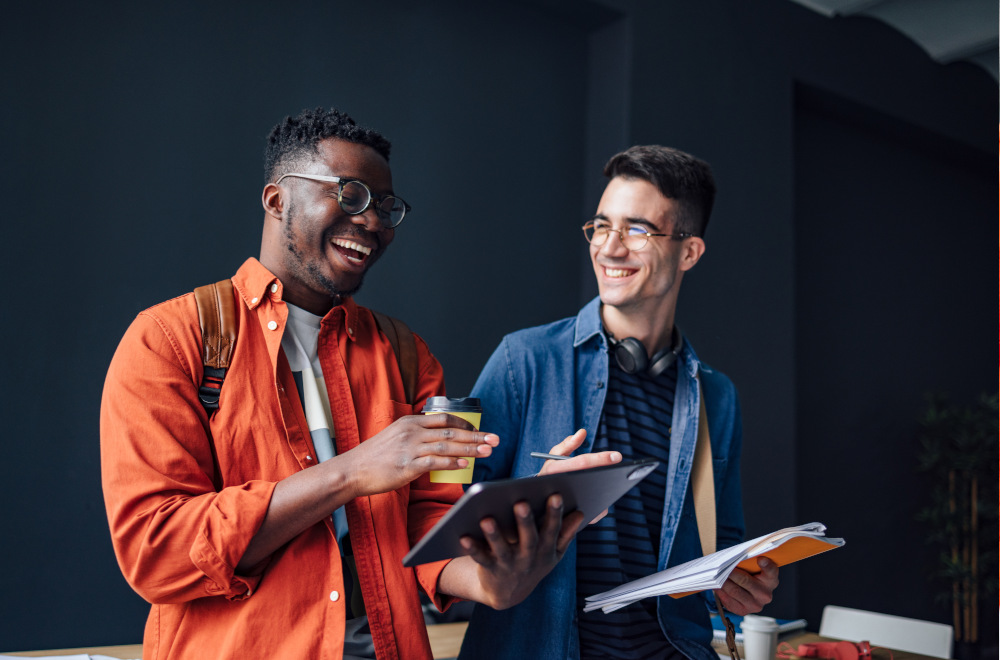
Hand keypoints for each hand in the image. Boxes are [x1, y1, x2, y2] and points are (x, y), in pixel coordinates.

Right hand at [341, 413, 497, 497]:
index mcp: (410, 423)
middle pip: (450, 431)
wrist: (352, 470)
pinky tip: (464, 465)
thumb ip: (416, 435)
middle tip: (494, 439)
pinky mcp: (407, 466)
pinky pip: (434, 462)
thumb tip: (439, 439)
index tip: (479, 430)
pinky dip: (451, 463)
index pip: (444, 419)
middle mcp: (411, 432)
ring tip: (486, 452)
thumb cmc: (374, 457)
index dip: (465, 424)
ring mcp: (409, 448)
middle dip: (475, 435)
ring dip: (469, 449)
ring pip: (446, 446)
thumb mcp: (395, 436)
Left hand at [458, 494, 583, 609]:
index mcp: (546, 550)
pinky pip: (480, 558)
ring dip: (494, 535)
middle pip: (528, 538)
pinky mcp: (490, 569)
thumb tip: (581, 513)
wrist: (509, 594)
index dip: (555, 514)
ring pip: (502, 549)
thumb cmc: (533, 564)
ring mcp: (509, 564)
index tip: (556, 495)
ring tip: (487, 518)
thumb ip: (566, 533)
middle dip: (525, 521)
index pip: (553, 530)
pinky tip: (463, 536)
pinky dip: (472, 548)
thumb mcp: (553, 553)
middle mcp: (529, 557)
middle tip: (521, 503)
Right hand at [538, 429, 620, 522]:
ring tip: (616, 483)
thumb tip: (582, 432)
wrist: (535, 500)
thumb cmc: (549, 475)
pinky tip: (605, 503)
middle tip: (622, 469)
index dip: (601, 458)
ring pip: (589, 501)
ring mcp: (563, 505)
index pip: (582, 462)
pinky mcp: (568, 520)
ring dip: (603, 494)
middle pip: (588, 480)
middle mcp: (557, 488)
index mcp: (554, 470)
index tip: (617, 456)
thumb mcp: (553, 457)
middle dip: (606, 474)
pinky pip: (589, 517)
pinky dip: (598, 511)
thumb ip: (567, 445)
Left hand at [714, 557, 778, 614]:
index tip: (760, 559)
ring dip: (723, 582)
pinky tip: (716, 585)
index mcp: (770, 580)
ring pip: (734, 591)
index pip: (771, 571)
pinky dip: (720, 592)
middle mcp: (765, 595)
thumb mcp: (753, 568)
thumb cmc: (750, 576)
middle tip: (721, 566)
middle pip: (745, 581)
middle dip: (731, 573)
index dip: (767, 565)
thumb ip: (749, 562)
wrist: (749, 594)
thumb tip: (733, 559)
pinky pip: (728, 600)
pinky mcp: (744, 611)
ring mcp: (755, 605)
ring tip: (715, 575)